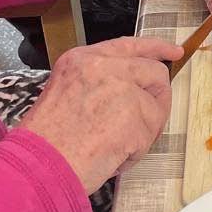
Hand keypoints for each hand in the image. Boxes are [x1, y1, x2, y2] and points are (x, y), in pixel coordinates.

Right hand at [19, 36, 181, 192]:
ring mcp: (121, 89)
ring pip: (156, 107)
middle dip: (157, 99)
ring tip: (114, 148)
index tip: (172, 51)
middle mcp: (103, 67)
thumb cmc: (47, 142)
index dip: (156, 48)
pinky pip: (150, 135)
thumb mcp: (66, 93)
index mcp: (82, 59)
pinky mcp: (135, 116)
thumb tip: (133, 89)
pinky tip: (112, 157)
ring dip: (143, 132)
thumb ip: (100, 83)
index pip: (129, 45)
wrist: (39, 167)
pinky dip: (135, 152)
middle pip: (154, 73)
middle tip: (146, 123)